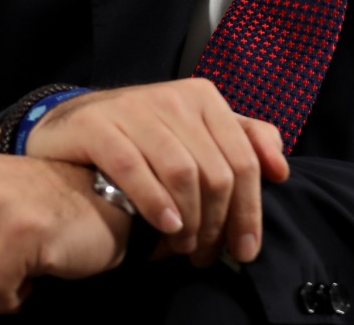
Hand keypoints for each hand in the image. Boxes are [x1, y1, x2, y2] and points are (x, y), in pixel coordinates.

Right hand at [23, 78, 288, 265]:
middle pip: (215, 173)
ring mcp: (134, 108)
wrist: (73, 124)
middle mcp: (172, 97)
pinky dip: (155, 203)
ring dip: (189, 221)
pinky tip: (165, 226)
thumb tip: (279, 170)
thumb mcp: (197, 132)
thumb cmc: (144, 137)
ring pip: (181, 173)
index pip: (244, 162)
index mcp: (203, 97)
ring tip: (184, 248)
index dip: (249, 212)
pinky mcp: (98, 124)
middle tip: (208, 256)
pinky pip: (134, 169)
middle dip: (217, 225)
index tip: (245, 250)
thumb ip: (242, 142)